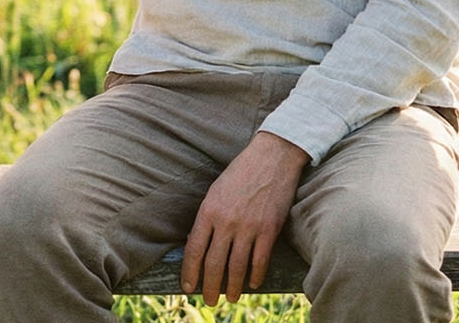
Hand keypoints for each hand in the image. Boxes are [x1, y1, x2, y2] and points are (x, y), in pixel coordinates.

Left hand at [180, 132, 308, 305]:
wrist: (270, 159)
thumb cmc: (239, 174)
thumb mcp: (215, 192)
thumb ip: (208, 218)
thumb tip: (199, 244)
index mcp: (208, 210)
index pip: (194, 249)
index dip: (189, 271)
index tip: (187, 287)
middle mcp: (226, 221)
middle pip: (214, 263)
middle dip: (209, 286)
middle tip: (209, 300)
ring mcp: (249, 227)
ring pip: (237, 266)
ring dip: (232, 286)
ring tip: (229, 298)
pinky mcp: (269, 229)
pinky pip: (259, 260)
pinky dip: (254, 275)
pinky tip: (251, 284)